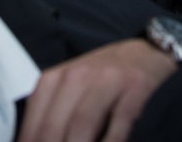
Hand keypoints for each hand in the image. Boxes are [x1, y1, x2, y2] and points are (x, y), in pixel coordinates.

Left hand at [20, 38, 175, 141]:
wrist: (147, 52)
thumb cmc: (103, 76)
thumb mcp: (71, 87)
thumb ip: (52, 115)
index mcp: (55, 79)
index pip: (34, 124)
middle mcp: (77, 77)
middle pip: (54, 128)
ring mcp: (107, 81)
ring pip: (81, 126)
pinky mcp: (134, 89)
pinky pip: (117, 125)